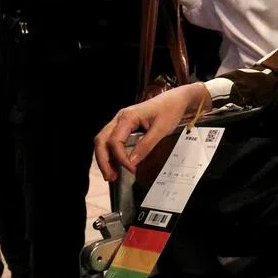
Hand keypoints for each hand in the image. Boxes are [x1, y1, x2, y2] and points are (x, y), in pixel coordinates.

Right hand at [93, 81, 209, 181]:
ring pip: (103, 141)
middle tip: (111, 177)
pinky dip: (111, 153)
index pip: (115, 141)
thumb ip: (146, 145)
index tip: (131, 169)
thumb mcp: (161, 129)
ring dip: (105, 158)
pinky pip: (111, 140)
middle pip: (101, 141)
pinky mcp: (124, 126)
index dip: (121, 158)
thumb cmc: (170, 110)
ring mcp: (120, 121)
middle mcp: (120, 118)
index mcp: (128, 117)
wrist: (175, 99)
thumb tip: (132, 162)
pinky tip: (116, 165)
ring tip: (111, 174)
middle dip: (103, 161)